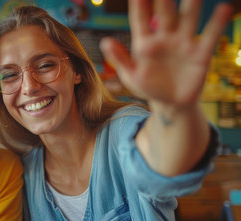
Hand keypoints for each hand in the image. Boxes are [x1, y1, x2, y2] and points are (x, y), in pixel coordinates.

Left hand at [100, 0, 231, 108]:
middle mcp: (164, 37)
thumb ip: (120, 58)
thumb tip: (105, 42)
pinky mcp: (200, 54)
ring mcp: (183, 43)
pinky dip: (216, 23)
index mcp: (144, 42)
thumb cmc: (147, 87)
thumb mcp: (131, 75)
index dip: (139, 4)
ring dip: (190, 6)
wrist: (170, 103)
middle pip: (164, 13)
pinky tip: (223, 8)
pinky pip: (209, 36)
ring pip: (187, 19)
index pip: (140, 18)